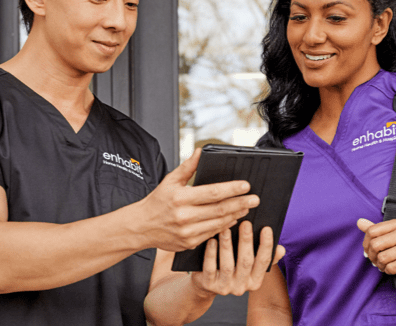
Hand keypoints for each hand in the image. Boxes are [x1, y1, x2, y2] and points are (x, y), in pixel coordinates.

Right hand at [137, 149, 259, 251]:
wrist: (140, 227)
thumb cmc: (157, 202)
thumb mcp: (170, 180)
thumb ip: (188, 166)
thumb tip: (200, 151)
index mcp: (180, 198)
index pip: (213, 192)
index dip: (232, 189)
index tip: (246, 186)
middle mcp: (184, 216)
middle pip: (220, 209)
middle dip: (241, 203)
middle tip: (255, 199)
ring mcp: (187, 232)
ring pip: (219, 223)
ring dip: (236, 215)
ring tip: (247, 207)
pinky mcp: (189, 243)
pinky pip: (213, 234)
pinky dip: (225, 226)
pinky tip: (233, 219)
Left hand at [191, 221, 285, 296]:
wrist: (207, 284)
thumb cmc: (233, 266)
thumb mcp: (250, 264)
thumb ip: (265, 256)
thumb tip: (281, 249)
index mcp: (255, 280)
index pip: (264, 262)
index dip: (266, 245)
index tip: (266, 228)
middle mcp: (242, 287)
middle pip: (246, 262)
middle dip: (246, 241)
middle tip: (245, 223)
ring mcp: (225, 287)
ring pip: (227, 265)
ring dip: (227, 245)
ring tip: (226, 229)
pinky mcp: (209, 285)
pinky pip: (210, 268)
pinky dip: (211, 254)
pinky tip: (212, 240)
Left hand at [357, 218, 395, 284]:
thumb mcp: (394, 235)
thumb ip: (377, 229)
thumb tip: (359, 222)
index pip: (372, 231)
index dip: (366, 243)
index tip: (368, 250)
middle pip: (375, 244)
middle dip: (371, 255)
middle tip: (374, 260)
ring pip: (382, 257)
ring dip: (380, 265)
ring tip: (384, 265)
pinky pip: (391, 268)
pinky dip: (388, 271)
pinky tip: (392, 269)